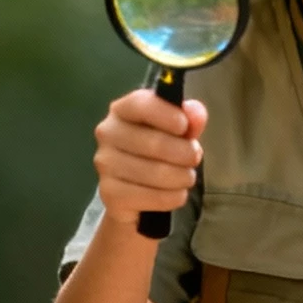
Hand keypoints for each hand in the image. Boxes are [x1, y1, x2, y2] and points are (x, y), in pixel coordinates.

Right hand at [94, 88, 205, 228]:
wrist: (133, 193)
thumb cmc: (158, 153)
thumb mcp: (177, 133)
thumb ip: (189, 121)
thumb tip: (196, 113)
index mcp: (122, 110)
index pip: (140, 104)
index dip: (165, 114)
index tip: (185, 126)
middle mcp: (108, 134)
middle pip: (154, 143)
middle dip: (185, 153)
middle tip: (195, 158)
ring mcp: (106, 164)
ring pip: (156, 173)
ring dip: (182, 177)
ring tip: (187, 177)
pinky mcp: (110, 193)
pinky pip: (152, 197)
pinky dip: (173, 197)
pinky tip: (177, 194)